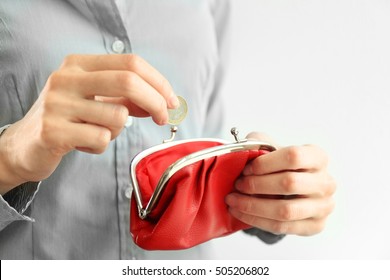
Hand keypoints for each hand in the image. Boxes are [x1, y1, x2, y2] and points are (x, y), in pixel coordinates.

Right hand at [0, 54, 178, 192]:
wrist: (26, 144)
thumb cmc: (68, 119)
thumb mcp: (96, 100)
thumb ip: (127, 97)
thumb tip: (162, 101)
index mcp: (78, 64)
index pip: (130, 62)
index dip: (158, 82)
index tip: (171, 100)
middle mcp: (66, 78)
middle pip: (128, 81)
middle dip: (156, 102)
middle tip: (163, 118)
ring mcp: (57, 104)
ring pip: (118, 116)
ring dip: (118, 131)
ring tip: (97, 132)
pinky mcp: (53, 131)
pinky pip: (101, 139)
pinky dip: (101, 146)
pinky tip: (83, 144)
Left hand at [225, 132, 335, 235]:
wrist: (291, 189)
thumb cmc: (279, 166)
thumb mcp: (269, 147)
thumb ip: (257, 143)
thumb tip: (244, 150)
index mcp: (317, 157)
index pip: (293, 156)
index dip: (265, 163)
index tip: (246, 169)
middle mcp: (326, 182)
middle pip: (289, 183)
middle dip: (256, 185)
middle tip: (237, 185)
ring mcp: (323, 206)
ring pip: (285, 210)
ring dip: (253, 206)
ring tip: (234, 200)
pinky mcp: (315, 226)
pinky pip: (282, 227)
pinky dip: (257, 220)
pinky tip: (241, 212)